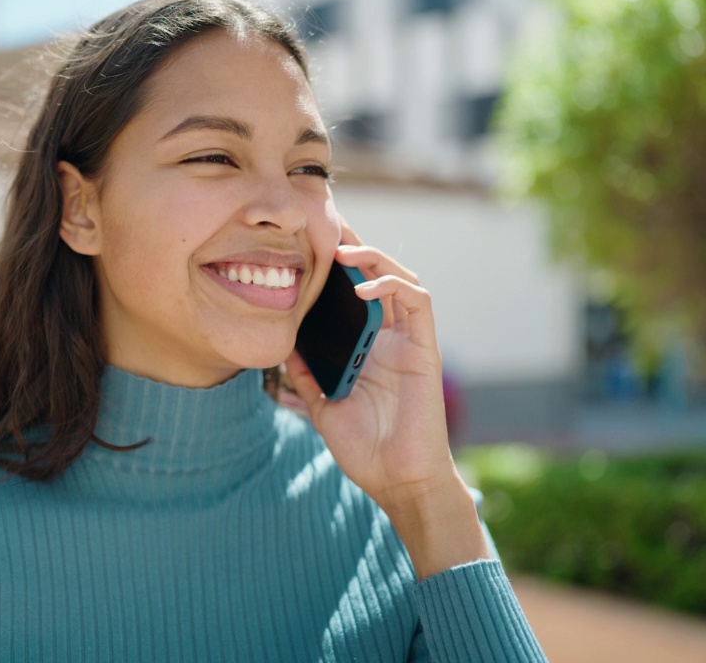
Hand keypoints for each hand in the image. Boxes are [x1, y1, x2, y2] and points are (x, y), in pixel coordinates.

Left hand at [284, 224, 452, 500]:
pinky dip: (393, 286)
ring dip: (374, 257)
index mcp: (367, 348)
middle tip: (328, 224)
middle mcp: (390, 338)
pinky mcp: (425, 350)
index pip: (354, 293)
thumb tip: (280, 348)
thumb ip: (306, 375)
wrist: (397, 481)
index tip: (310, 243)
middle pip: (378, 276)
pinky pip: (418, 302)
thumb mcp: (323, 405)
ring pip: (401, 279)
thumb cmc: (365, 449)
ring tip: (342, 250)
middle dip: (355, 246)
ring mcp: (409, 342)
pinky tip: (364, 287)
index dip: (338, 266)